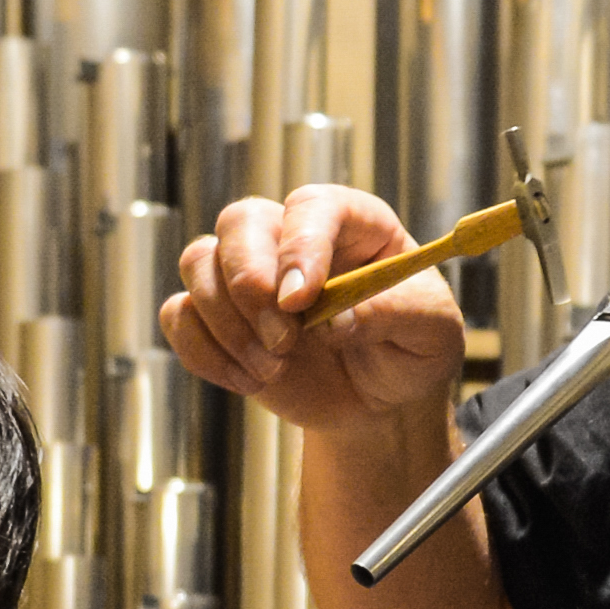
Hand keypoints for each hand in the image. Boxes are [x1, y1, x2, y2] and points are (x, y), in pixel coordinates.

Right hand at [163, 187, 476, 438]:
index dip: (299, 246)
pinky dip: (204, 352)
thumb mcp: (431, 331)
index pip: (311, 206)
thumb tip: (335, 321)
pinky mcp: (218, 316)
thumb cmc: (410, 349)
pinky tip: (248, 380)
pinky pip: (178, 315)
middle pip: (239, 222)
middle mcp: (292, 236)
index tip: (301, 300)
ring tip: (274, 369)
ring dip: (226, 324)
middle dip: (249, 284)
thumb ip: (392, 313)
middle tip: (282, 341)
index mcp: (352, 223)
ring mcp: (249, 274)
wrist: (381, 402)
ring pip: (198, 262)